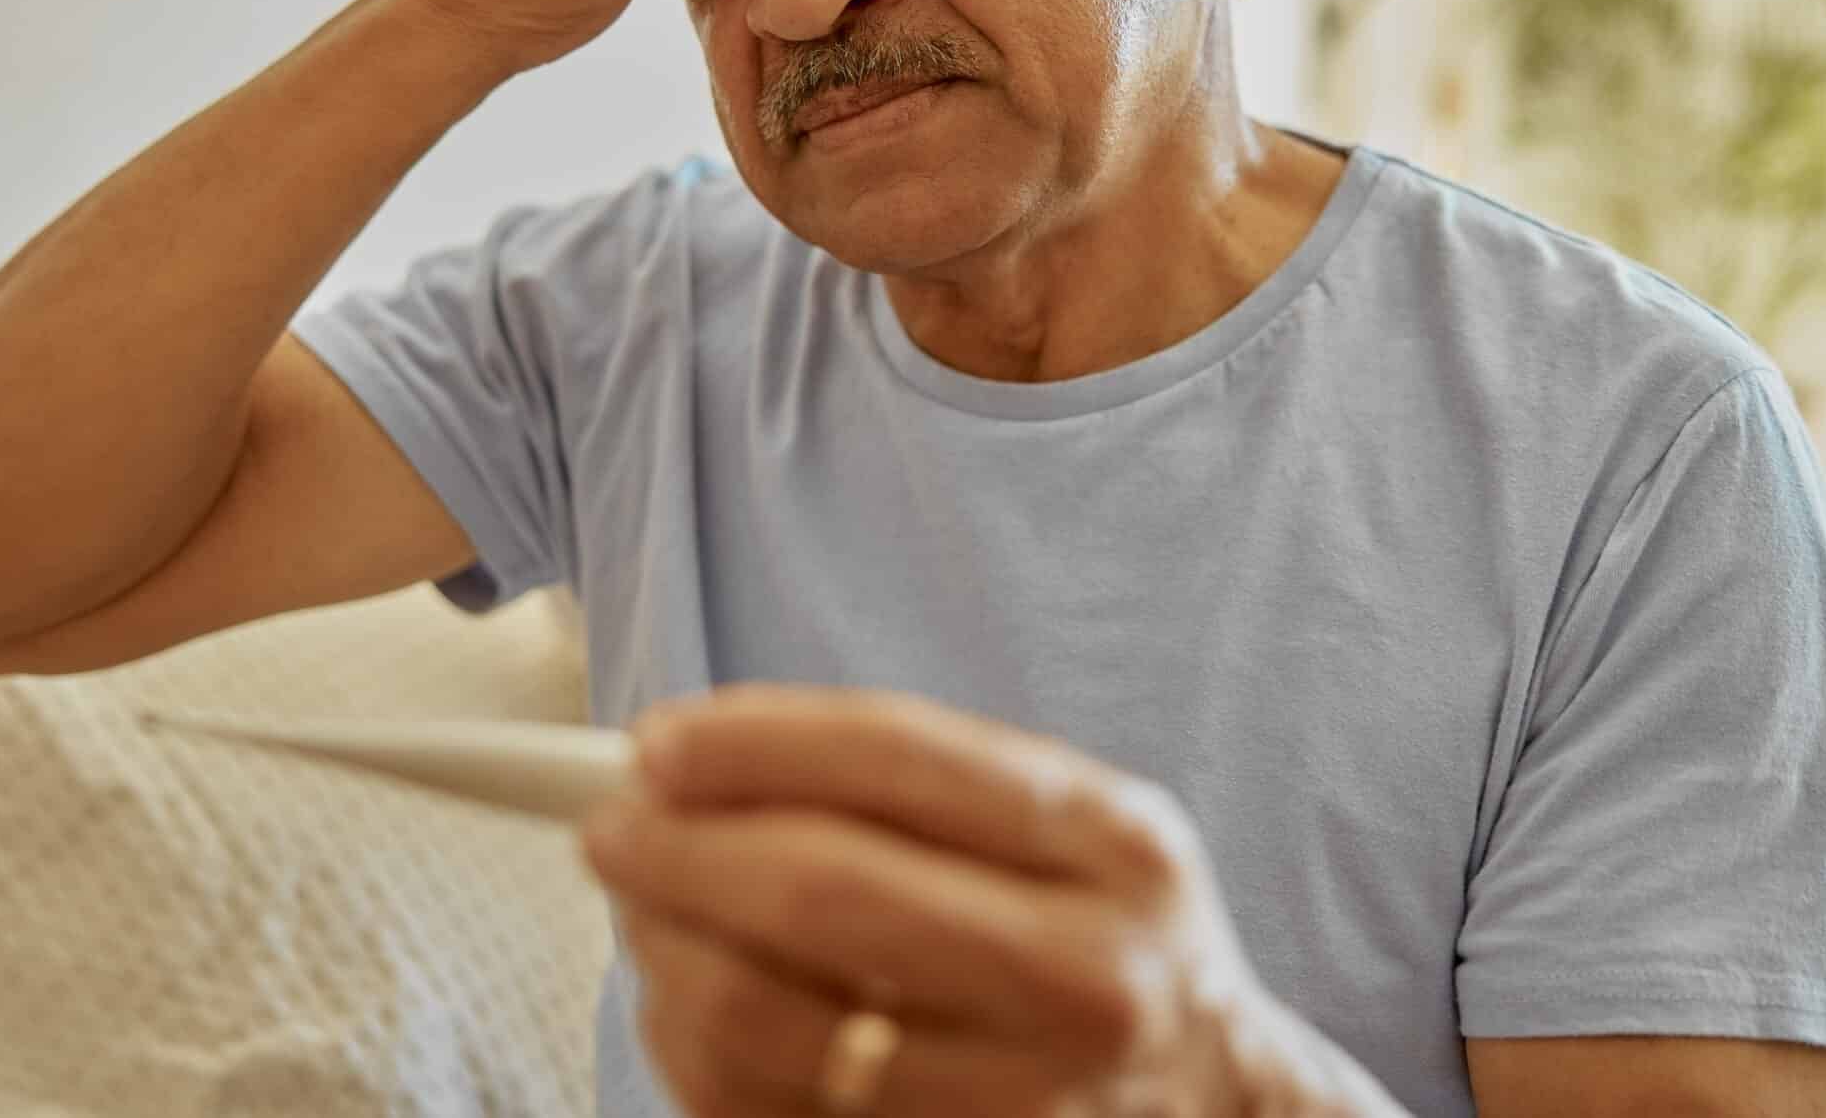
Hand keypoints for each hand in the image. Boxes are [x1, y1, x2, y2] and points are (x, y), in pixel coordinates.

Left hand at [579, 683, 1374, 1117]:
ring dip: (665, 958)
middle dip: (680, 851)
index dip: (753, 743)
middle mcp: (1086, 982)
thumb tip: (686, 759)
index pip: (901, 760)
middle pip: (822, 899)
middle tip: (613, 830)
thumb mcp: (1073, 828)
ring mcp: (1021, 1105)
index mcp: (1115, 850)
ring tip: (644, 916)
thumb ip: (915, 779)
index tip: (654, 743)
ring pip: (770, 1030)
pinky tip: (685, 1005)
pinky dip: (691, 1054)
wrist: (1212, 1109)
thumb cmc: (1105, 940)